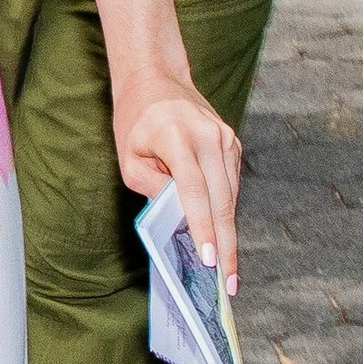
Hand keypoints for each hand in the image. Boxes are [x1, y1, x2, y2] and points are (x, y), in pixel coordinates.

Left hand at [115, 78, 243, 289]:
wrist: (157, 79)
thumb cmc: (136, 121)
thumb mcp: (129, 157)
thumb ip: (153, 188)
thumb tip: (179, 221)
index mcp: (179, 138)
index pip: (194, 192)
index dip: (202, 229)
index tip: (210, 260)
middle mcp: (210, 137)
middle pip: (221, 201)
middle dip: (226, 245)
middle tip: (228, 284)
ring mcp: (226, 139)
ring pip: (230, 196)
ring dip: (228, 233)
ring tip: (227, 271)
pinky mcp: (233, 144)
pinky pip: (230, 185)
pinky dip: (225, 211)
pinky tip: (222, 237)